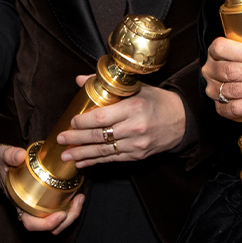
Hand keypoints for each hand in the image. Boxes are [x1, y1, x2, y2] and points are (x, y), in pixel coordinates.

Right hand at [0, 144, 83, 234]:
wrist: (4, 163)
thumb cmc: (3, 163)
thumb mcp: (3, 156)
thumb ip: (10, 155)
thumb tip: (20, 155)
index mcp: (19, 204)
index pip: (30, 223)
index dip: (46, 224)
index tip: (60, 214)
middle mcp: (30, 209)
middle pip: (49, 226)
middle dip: (66, 219)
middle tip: (77, 202)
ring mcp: (40, 207)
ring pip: (58, 222)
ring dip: (72, 214)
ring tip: (79, 199)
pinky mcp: (49, 201)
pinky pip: (61, 211)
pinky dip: (71, 208)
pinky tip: (78, 195)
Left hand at [57, 78, 186, 165]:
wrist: (181, 120)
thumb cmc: (157, 100)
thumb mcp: (135, 87)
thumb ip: (107, 85)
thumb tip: (81, 80)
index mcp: (133, 107)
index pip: (102, 117)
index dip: (84, 121)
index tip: (71, 122)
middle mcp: (134, 128)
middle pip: (99, 136)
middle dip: (76, 139)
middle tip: (60, 139)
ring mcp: (136, 144)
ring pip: (104, 151)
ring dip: (82, 154)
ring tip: (65, 156)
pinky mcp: (137, 156)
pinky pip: (112, 159)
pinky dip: (95, 161)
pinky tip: (82, 162)